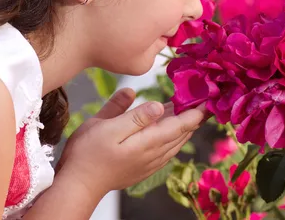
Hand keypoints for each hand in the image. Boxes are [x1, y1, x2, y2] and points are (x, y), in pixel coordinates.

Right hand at [56, 88, 205, 200]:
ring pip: (175, 143)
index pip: (179, 125)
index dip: (195, 113)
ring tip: (189, 110)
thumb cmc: (86, 154)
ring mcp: (149, 164)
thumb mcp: (105, 127)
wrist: (77, 185)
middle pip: (181, 134)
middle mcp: (153, 155)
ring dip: (184, 127)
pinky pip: (167, 151)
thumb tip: (159, 104)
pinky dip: (174, 137)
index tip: (207, 100)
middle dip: (193, 118)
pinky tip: (171, 131)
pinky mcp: (142, 168)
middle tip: (203, 100)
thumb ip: (134, 115)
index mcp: (146, 143)